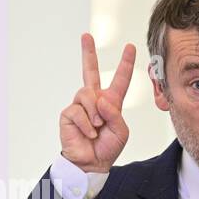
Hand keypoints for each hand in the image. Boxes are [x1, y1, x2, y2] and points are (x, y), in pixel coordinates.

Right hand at [59, 33, 133, 172]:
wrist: (91, 163)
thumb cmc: (107, 148)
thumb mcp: (121, 131)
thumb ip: (115, 113)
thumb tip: (100, 100)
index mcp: (111, 102)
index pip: (119, 79)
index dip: (125, 63)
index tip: (130, 47)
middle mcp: (94, 100)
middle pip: (90, 71)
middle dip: (88, 52)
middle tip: (86, 36)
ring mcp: (80, 105)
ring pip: (88, 94)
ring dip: (95, 113)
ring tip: (96, 128)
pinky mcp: (69, 113)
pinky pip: (79, 111)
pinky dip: (87, 124)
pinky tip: (88, 133)